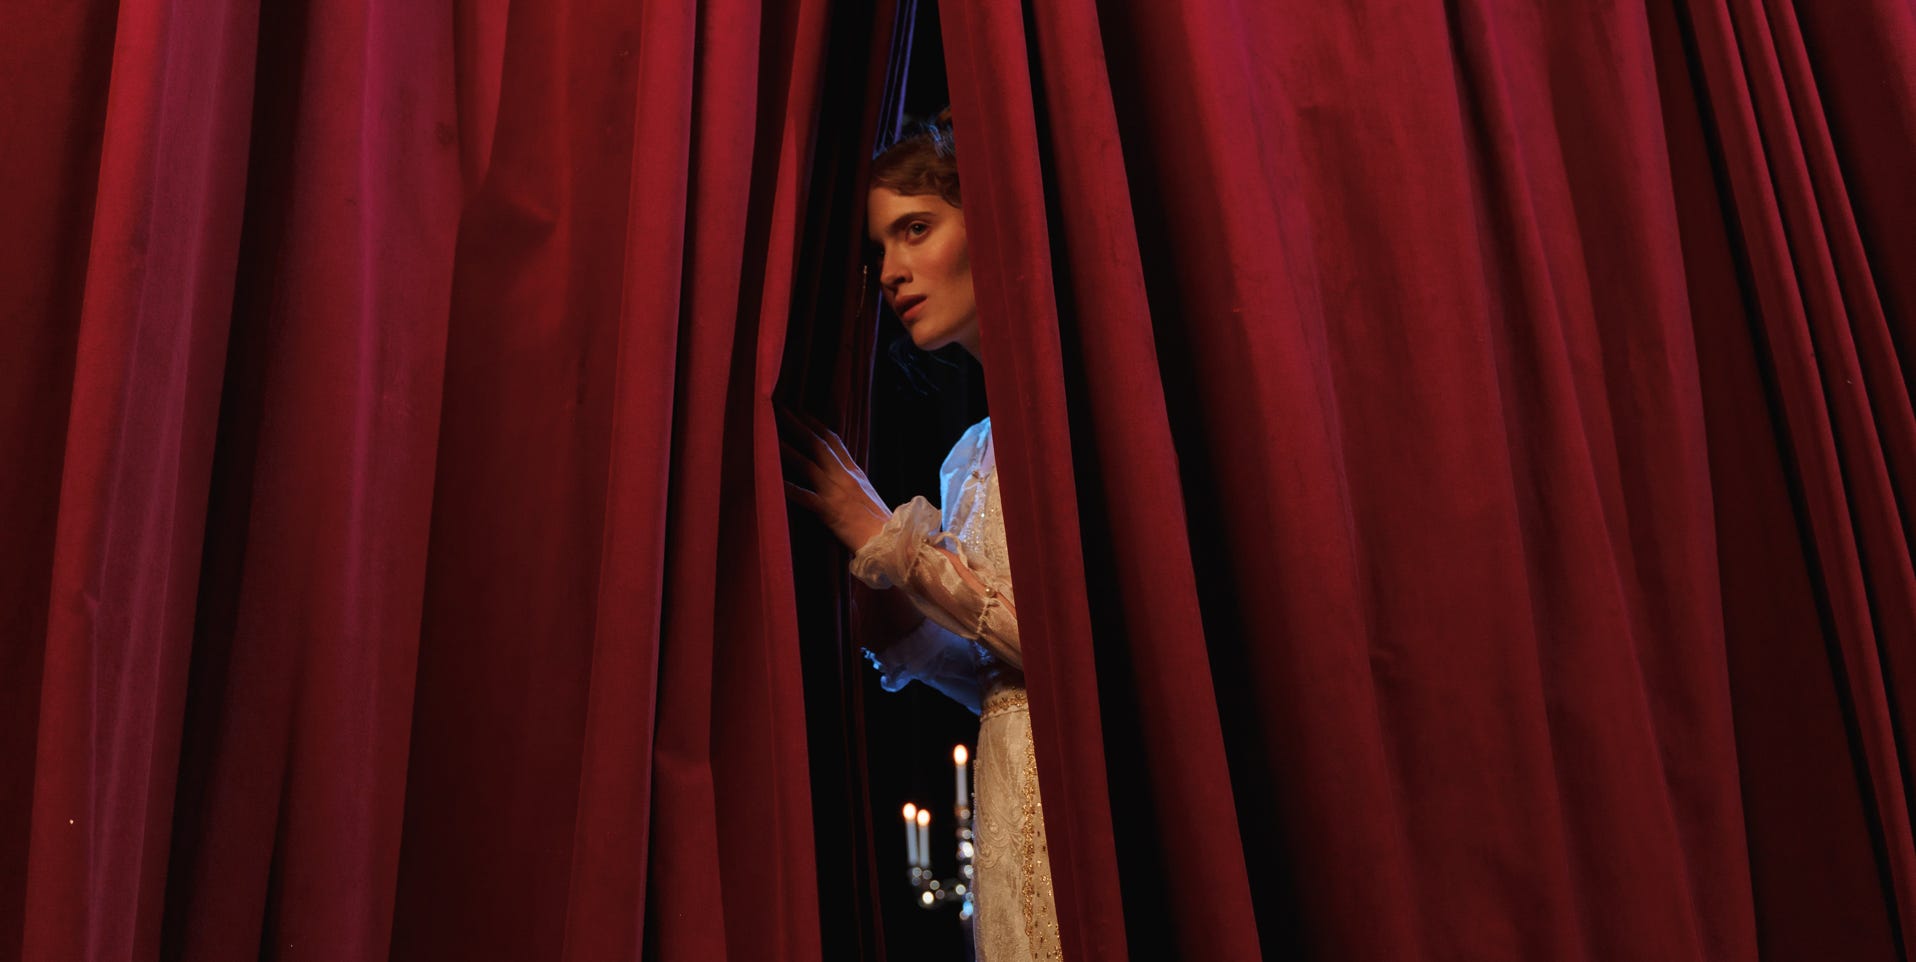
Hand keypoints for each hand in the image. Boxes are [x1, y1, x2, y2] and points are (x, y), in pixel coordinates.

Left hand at [778, 404, 891, 552]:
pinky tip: (774, 481)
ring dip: (787, 449)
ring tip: (769, 436)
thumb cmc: (878, 522)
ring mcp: (836, 492)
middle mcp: (844, 476)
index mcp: (854, 471)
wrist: (890, 541)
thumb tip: (838, 471)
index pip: (833, 440)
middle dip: (797, 425)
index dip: (815, 424)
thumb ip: (851, 480)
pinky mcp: (829, 512)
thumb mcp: (866, 493)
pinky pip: (805, 497)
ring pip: (808, 464)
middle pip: (818, 444)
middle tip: (779, 409)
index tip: (800, 410)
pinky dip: (789, 488)